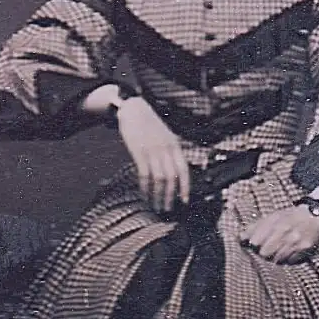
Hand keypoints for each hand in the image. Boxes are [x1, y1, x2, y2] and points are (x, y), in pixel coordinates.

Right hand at [116, 97, 189, 212]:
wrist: (134, 109)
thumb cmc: (149, 124)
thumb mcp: (165, 136)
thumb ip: (170, 151)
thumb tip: (175, 169)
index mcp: (174, 146)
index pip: (184, 170)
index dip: (185, 187)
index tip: (185, 201)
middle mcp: (166, 149)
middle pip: (172, 178)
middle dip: (170, 196)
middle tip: (167, 208)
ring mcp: (153, 151)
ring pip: (159, 179)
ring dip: (158, 195)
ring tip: (156, 205)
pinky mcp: (139, 152)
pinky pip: (144, 174)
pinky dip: (145, 187)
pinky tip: (144, 194)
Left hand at [239, 205, 318, 264]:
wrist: (314, 216)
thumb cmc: (289, 216)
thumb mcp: (272, 216)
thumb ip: (255, 226)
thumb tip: (240, 237)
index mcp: (274, 222)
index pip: (256, 241)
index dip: (253, 244)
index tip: (254, 244)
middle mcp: (285, 232)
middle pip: (264, 252)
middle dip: (263, 252)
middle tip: (266, 249)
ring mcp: (295, 242)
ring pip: (276, 259)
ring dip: (274, 257)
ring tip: (277, 251)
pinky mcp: (304, 250)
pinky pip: (289, 262)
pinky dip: (286, 259)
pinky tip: (287, 253)